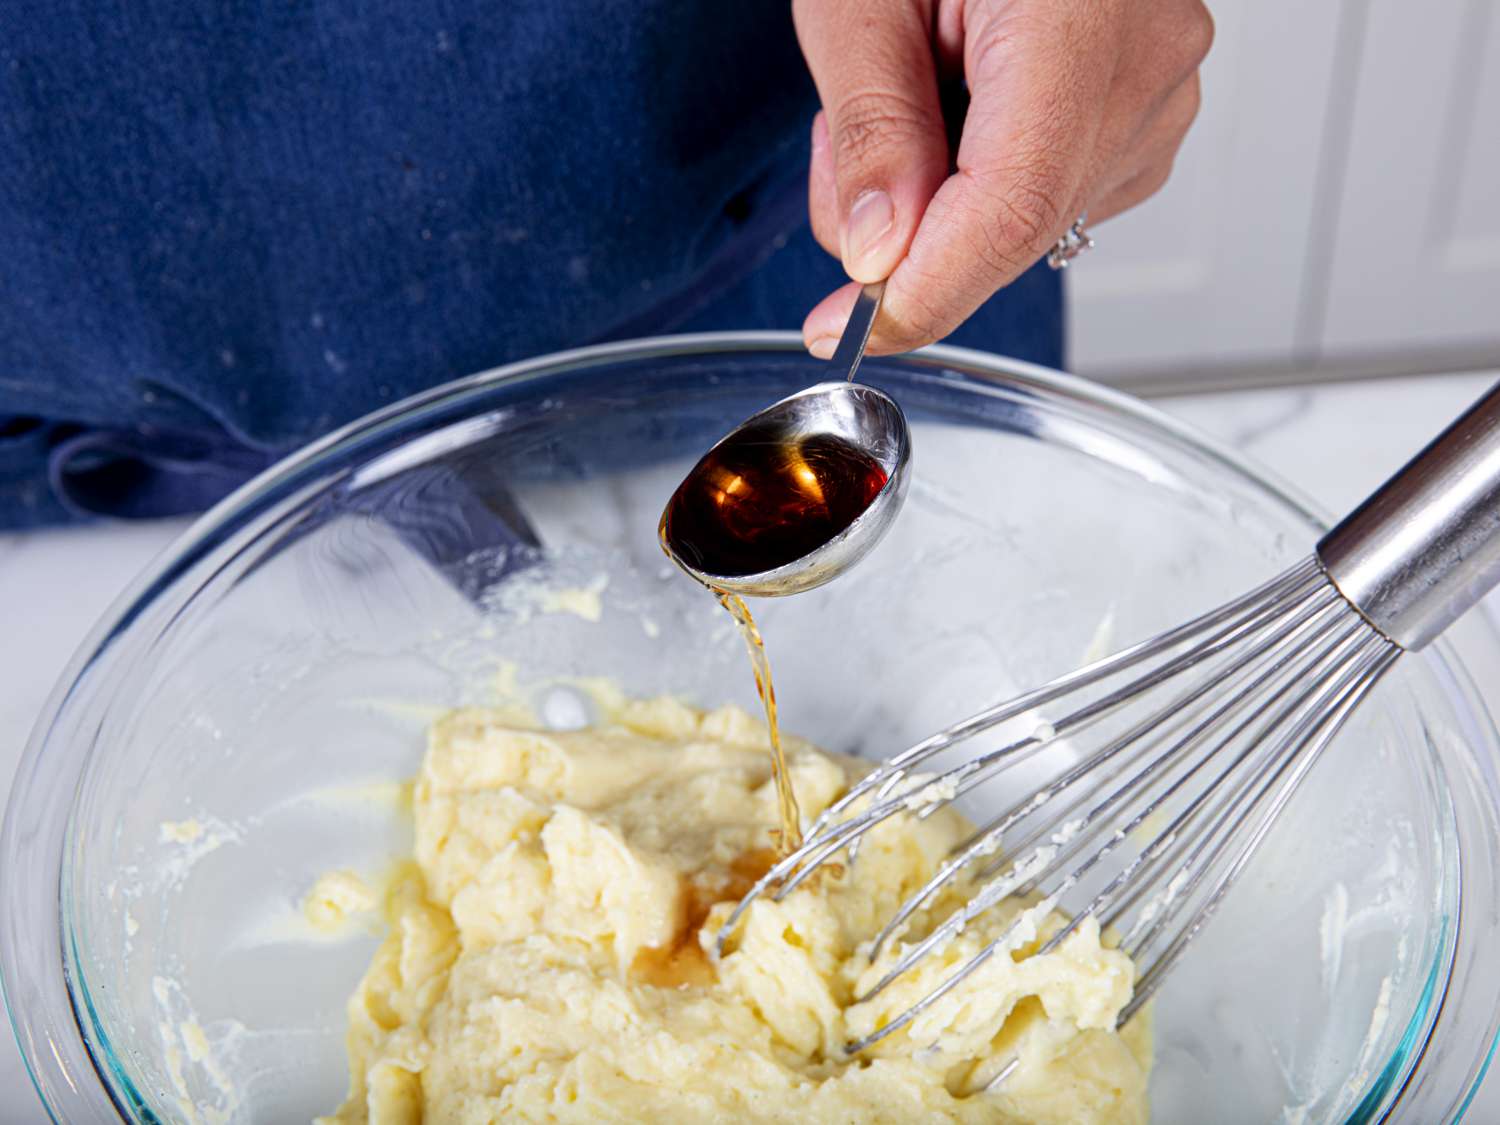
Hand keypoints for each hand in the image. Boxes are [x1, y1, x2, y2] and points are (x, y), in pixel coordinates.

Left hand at [795, 0, 1212, 355]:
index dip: (920, 294)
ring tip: (916, 86)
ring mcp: (1162, 95)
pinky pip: (1052, 194)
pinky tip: (964, 103)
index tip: (844, 330)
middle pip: (1011, 229)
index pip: (1006, 215)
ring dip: (940, 198)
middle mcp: (1146, 69)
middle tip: (848, 142)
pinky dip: (983, 178)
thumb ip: (874, 130)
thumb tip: (876, 256)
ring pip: (1027, 221)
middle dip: (905, 227)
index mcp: (1078, 25)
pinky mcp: (1150, 116)